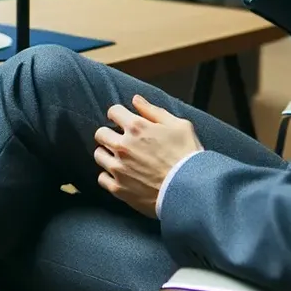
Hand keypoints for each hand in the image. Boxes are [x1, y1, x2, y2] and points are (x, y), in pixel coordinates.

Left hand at [93, 94, 203, 217]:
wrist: (191, 190)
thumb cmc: (188, 156)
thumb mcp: (179, 125)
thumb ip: (153, 111)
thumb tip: (136, 100)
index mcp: (137, 127)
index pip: (113, 111)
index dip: (119, 114)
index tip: (123, 120)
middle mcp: (123, 146)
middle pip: (100, 133)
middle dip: (109, 134)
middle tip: (121, 140)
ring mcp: (118, 168)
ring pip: (99, 155)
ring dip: (108, 154)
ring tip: (121, 159)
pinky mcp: (119, 188)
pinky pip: (102, 178)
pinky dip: (109, 176)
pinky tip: (121, 176)